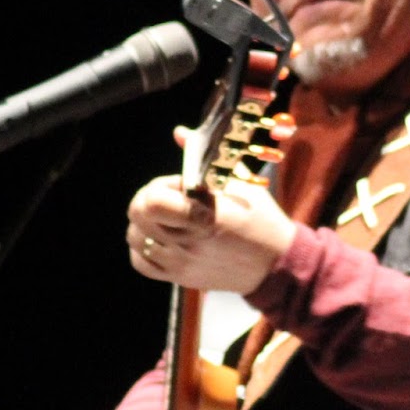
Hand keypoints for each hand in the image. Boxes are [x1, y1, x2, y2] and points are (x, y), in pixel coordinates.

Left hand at [125, 128, 296, 294]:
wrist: (274, 263)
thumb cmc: (261, 219)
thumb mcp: (241, 183)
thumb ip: (205, 158)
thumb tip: (179, 132)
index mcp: (207, 215)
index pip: (153, 201)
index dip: (160, 186)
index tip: (180, 186)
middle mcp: (190, 241)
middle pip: (137, 214)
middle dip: (148, 198)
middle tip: (170, 199)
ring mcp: (182, 262)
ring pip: (134, 237)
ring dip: (145, 223)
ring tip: (168, 219)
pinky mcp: (180, 277)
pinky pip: (140, 262)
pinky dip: (143, 248)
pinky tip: (162, 239)